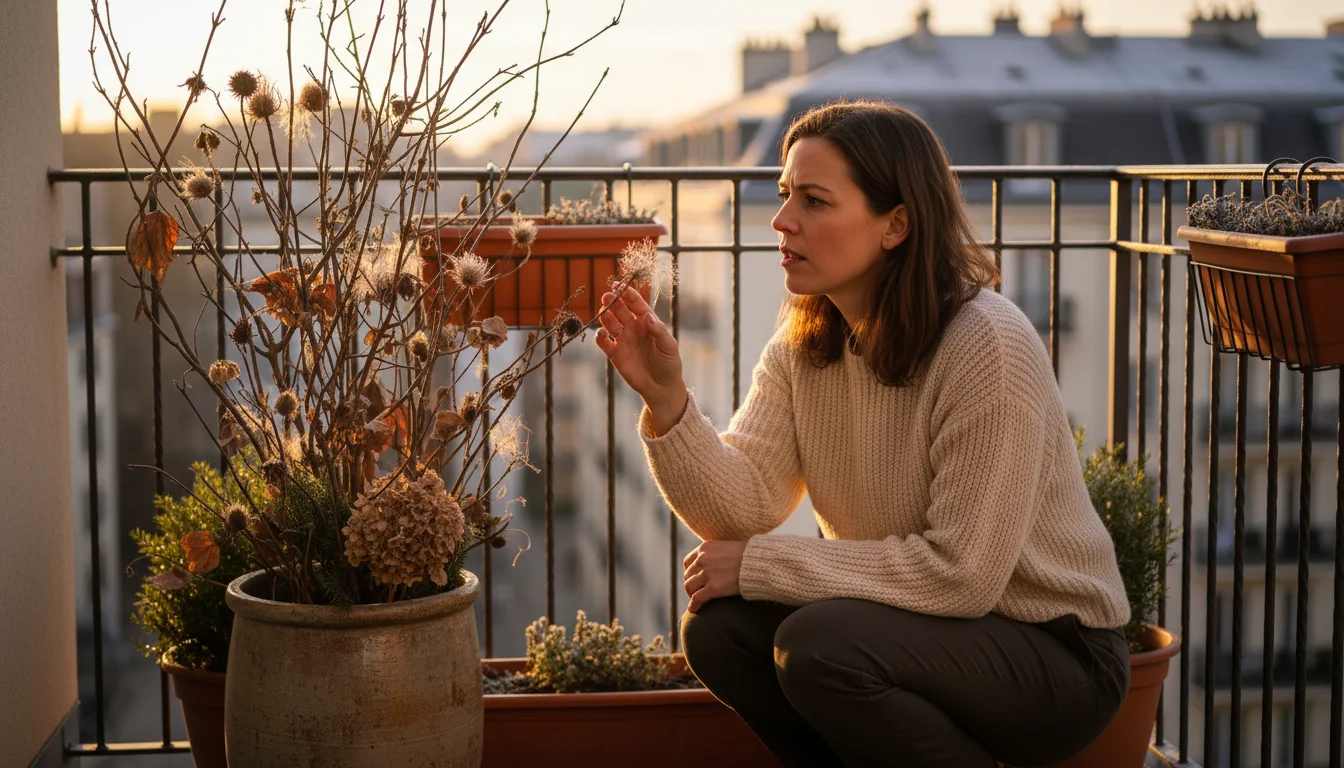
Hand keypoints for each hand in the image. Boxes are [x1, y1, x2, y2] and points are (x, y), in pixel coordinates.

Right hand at [594, 282, 684, 408]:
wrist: (661, 387)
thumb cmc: (669, 364)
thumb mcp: (669, 346)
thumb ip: (658, 330)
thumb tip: (647, 316)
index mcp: (647, 322)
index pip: (636, 304)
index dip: (627, 294)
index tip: (618, 285)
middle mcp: (633, 328)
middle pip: (620, 311)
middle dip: (613, 302)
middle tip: (606, 297)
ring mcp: (623, 340)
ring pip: (610, 324)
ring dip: (605, 317)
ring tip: (603, 313)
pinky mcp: (615, 354)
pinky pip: (603, 342)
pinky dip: (600, 337)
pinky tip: (601, 333)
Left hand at [683, 540, 746, 613]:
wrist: (758, 562)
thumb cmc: (749, 555)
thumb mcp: (728, 547)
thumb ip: (717, 554)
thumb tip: (718, 562)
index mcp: (705, 548)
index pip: (688, 562)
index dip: (690, 572)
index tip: (695, 578)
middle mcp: (702, 559)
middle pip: (688, 575)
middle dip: (691, 584)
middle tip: (696, 591)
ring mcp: (707, 574)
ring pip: (689, 587)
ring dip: (691, 594)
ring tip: (696, 599)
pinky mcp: (713, 588)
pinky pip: (697, 598)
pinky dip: (693, 605)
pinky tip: (694, 610)